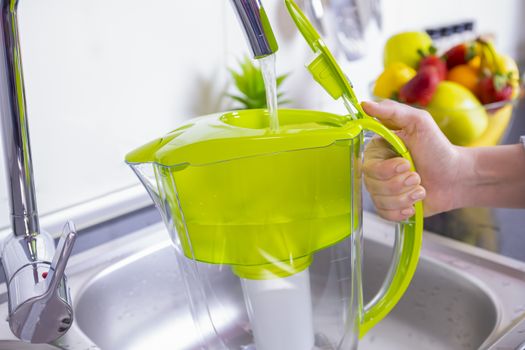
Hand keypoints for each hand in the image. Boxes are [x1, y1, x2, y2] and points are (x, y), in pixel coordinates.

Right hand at [362, 100, 461, 219]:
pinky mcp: (391, 207)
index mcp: (378, 151)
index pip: (367, 166)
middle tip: (418, 176)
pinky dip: (403, 211)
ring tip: (421, 188)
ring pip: (380, 200)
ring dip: (406, 196)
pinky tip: (414, 204)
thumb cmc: (438, 148)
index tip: (406, 164)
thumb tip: (365, 104)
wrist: (457, 177)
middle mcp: (376, 171)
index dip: (386, 169)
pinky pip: (385, 214)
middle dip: (400, 184)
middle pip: (372, 185)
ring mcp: (382, 190)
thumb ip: (391, 111)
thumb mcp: (418, 122)